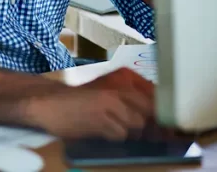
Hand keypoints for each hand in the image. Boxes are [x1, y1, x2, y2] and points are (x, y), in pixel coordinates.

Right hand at [26, 68, 154, 140]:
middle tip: (145, 135)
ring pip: (137, 124)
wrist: (49, 103)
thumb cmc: (80, 101)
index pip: (156, 97)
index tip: (168, 127)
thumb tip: (158, 120)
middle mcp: (120, 87)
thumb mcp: (108, 93)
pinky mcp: (100, 118)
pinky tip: (103, 132)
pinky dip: (116, 137)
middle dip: (150, 127)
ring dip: (131, 132)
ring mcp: (110, 102)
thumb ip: (132, 101)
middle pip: (149, 112)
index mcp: (124, 78)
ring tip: (114, 129)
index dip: (163, 114)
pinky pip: (120, 134)